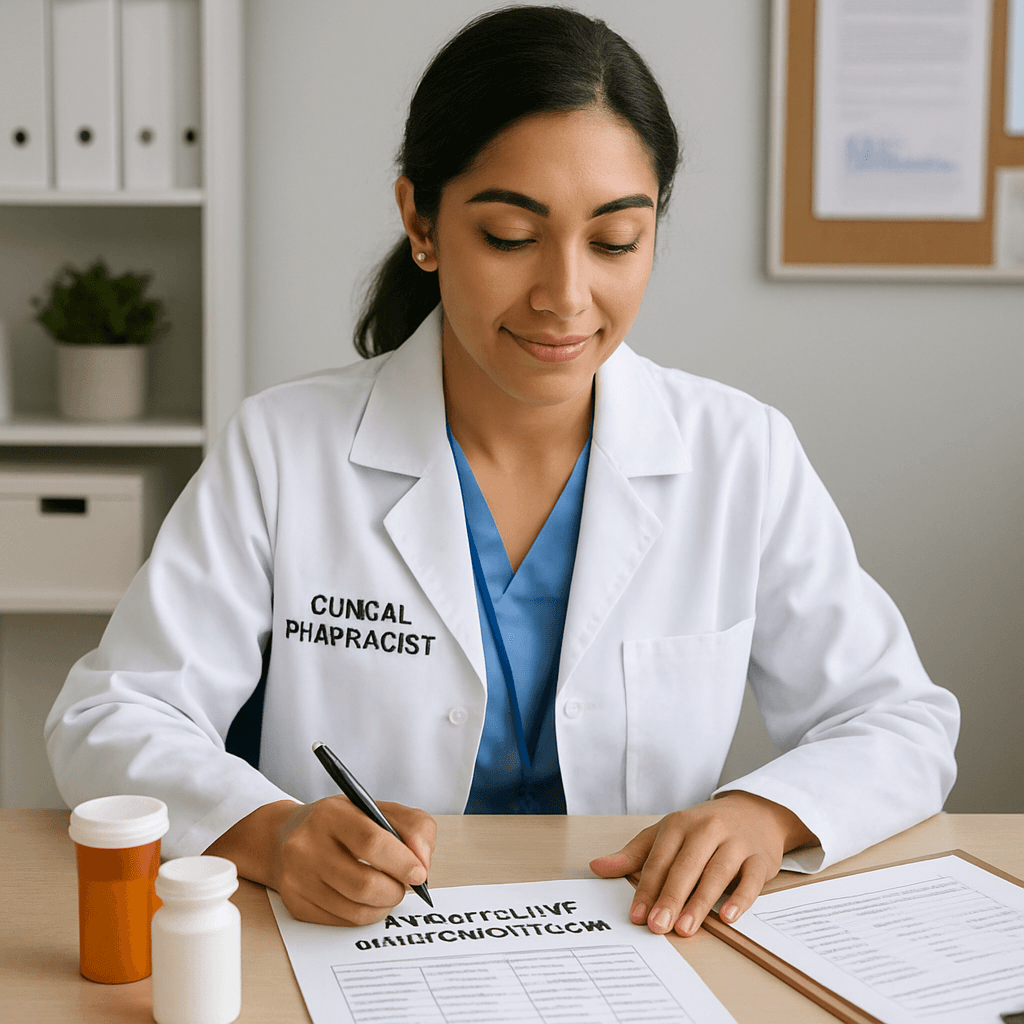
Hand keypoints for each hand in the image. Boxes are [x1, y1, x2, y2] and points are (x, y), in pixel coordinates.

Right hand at [217, 796, 434, 926]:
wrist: (285, 836)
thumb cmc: (342, 823)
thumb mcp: (377, 809)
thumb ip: (413, 826)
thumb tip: (423, 862)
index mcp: (330, 814)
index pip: (371, 842)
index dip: (401, 861)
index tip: (419, 873)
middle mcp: (307, 845)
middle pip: (364, 883)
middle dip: (395, 890)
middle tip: (405, 885)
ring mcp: (297, 877)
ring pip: (354, 909)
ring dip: (383, 906)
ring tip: (388, 892)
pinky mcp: (295, 903)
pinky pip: (341, 921)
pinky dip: (364, 915)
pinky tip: (367, 900)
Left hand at [589, 792, 814, 936]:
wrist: (753, 812)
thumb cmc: (703, 829)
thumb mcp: (666, 834)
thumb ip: (634, 854)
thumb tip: (597, 867)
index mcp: (679, 824)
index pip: (659, 859)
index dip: (647, 888)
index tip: (637, 915)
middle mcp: (707, 830)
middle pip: (685, 866)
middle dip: (670, 898)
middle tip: (658, 926)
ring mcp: (735, 843)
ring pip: (716, 873)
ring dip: (700, 902)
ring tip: (685, 928)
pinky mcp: (759, 858)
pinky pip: (751, 879)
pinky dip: (741, 899)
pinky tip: (728, 917)